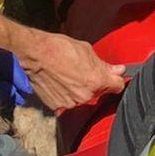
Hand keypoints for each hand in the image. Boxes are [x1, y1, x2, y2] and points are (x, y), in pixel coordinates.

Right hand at [11, 26, 126, 113]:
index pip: (118, 86)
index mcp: (97, 81)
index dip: (115, 79)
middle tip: (84, 70)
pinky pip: (69, 102)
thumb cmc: (59, 48)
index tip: (112, 76)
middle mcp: (86, 96)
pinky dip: (67, 95)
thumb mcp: (87, 51)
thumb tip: (118, 70)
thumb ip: (104, 65)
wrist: (36, 54)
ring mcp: (71, 103)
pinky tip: (61, 83)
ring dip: (80, 90)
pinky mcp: (58, 107)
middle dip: (96, 83)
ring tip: (70, 76)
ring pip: (84, 98)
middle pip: (100, 92)